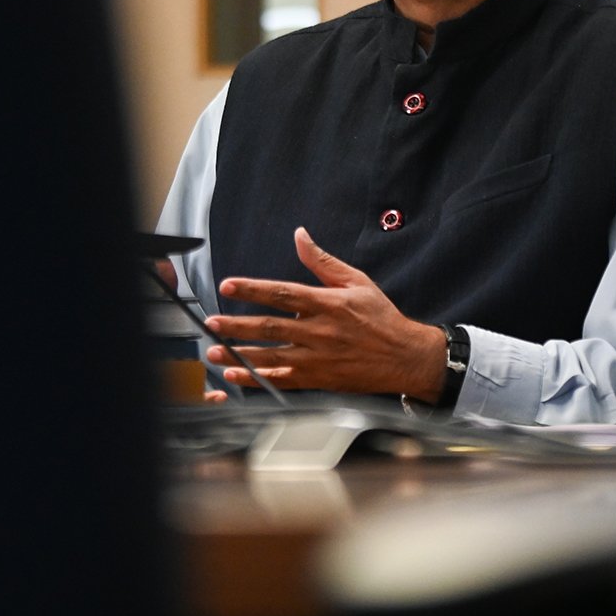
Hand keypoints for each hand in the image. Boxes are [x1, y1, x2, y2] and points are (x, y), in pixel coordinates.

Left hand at [203, 227, 445, 400]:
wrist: (404, 357)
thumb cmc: (381, 318)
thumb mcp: (357, 282)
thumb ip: (323, 261)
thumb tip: (300, 236)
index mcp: (327, 304)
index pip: (283, 293)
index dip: (253, 289)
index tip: (228, 286)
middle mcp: (319, 331)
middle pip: (270, 326)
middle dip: (236, 324)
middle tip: (210, 322)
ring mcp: (317, 358)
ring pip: (270, 355)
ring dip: (239, 354)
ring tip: (213, 350)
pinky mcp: (318, 379)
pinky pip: (281, 379)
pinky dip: (257, 378)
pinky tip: (236, 375)